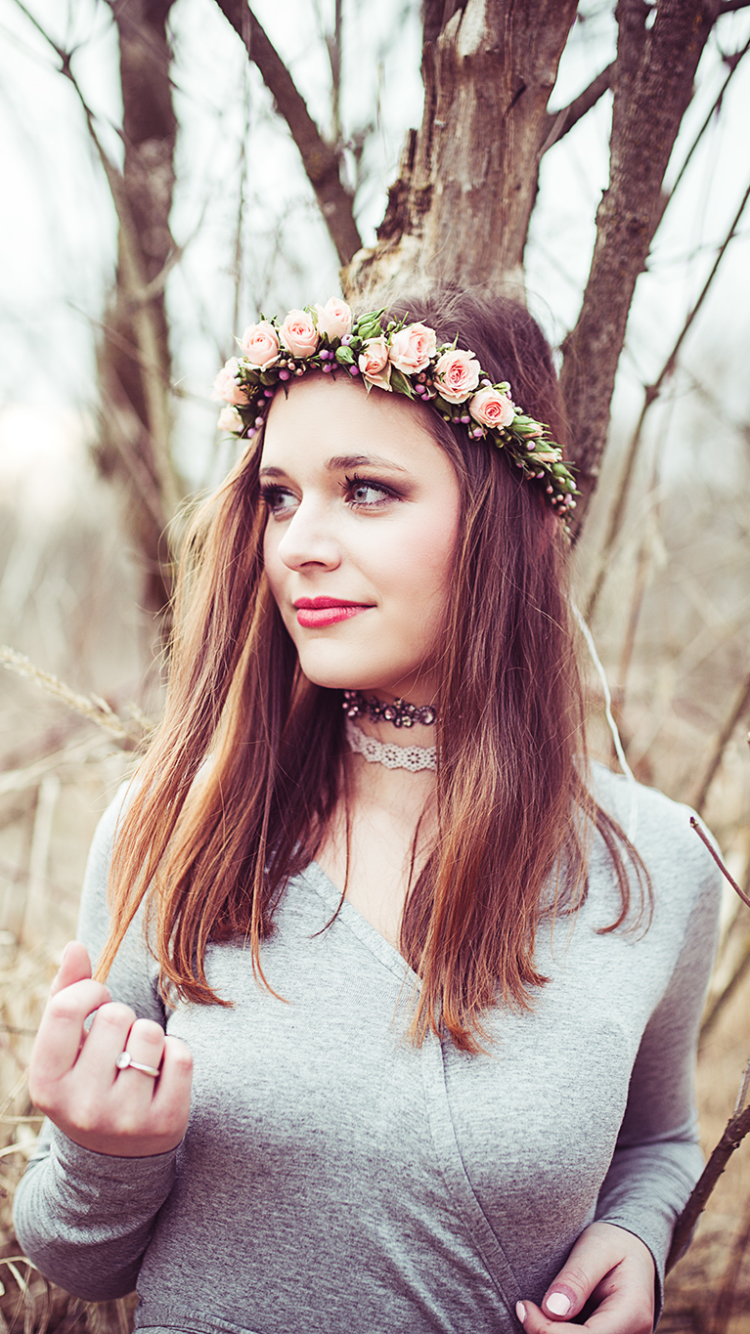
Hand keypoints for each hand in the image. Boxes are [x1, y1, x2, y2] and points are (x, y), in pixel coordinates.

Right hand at [29, 941, 192, 1157]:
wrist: (113, 1158)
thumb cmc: (85, 1080)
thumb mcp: (64, 1048)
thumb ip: (65, 994)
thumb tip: (74, 947)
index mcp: (46, 1084)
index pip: (65, 1009)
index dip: (88, 990)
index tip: (97, 1000)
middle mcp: (81, 1106)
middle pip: (115, 1015)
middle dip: (121, 1017)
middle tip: (116, 1043)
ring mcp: (124, 1119)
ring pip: (150, 1032)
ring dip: (148, 1036)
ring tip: (136, 1058)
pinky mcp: (164, 1124)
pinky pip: (181, 1055)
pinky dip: (175, 1053)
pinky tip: (159, 1073)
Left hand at [516, 1222, 654, 1333]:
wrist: (635, 1252)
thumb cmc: (613, 1244)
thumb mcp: (596, 1248)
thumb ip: (576, 1278)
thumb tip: (552, 1310)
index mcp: (632, 1313)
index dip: (546, 1330)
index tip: (523, 1307)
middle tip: (525, 1310)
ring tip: (535, 1313)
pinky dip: (558, 1333)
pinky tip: (547, 1320)